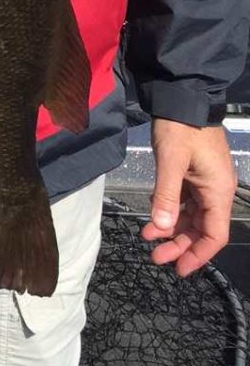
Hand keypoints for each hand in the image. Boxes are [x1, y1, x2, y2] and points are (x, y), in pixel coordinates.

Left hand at [140, 119, 236, 276]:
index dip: (198, 255)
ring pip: (191, 216)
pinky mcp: (193, 173)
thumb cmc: (181, 128)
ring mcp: (205, 182)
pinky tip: (151, 214)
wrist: (182, 96)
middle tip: (155, 256)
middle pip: (201, 228)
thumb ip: (166, 196)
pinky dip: (169, 209)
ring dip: (171, 227)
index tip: (179, 269)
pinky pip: (183, 200)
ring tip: (147, 236)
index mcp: (218, 192)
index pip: (215, 235)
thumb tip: (160, 228)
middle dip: (179, 244)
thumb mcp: (171, 161)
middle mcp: (215, 190)